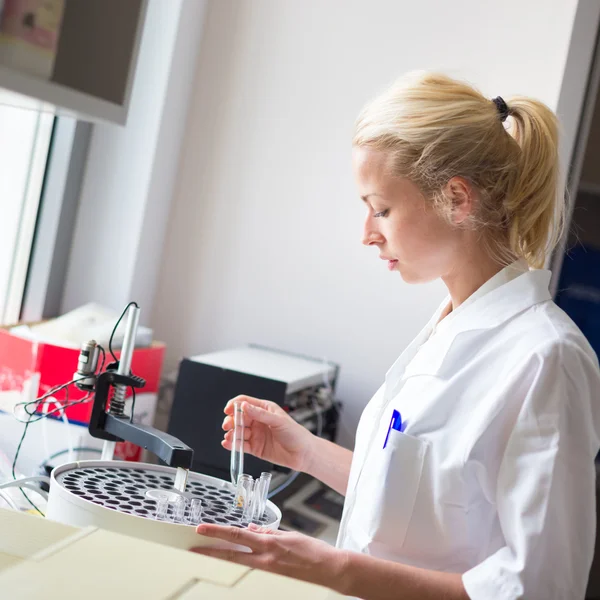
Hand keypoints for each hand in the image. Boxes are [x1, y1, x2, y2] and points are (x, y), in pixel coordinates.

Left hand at [191, 523, 347, 589]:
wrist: (329, 569)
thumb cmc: (313, 551)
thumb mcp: (289, 535)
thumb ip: (268, 532)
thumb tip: (252, 528)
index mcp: (269, 542)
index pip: (236, 535)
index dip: (216, 532)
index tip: (201, 529)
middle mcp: (265, 557)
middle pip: (230, 554)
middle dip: (210, 551)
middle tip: (192, 548)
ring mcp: (267, 571)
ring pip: (238, 564)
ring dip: (222, 559)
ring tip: (206, 556)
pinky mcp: (272, 580)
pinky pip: (252, 570)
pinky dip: (242, 565)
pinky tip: (235, 562)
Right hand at [222, 395, 315, 471]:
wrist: (303, 454)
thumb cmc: (296, 434)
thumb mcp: (278, 421)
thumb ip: (260, 414)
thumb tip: (245, 406)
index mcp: (264, 409)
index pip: (245, 402)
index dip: (234, 405)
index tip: (228, 409)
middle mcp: (258, 421)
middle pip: (238, 418)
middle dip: (231, 420)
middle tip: (228, 425)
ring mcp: (256, 434)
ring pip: (238, 431)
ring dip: (231, 433)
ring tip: (229, 436)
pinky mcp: (255, 448)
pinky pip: (240, 445)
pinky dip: (232, 444)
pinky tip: (228, 444)